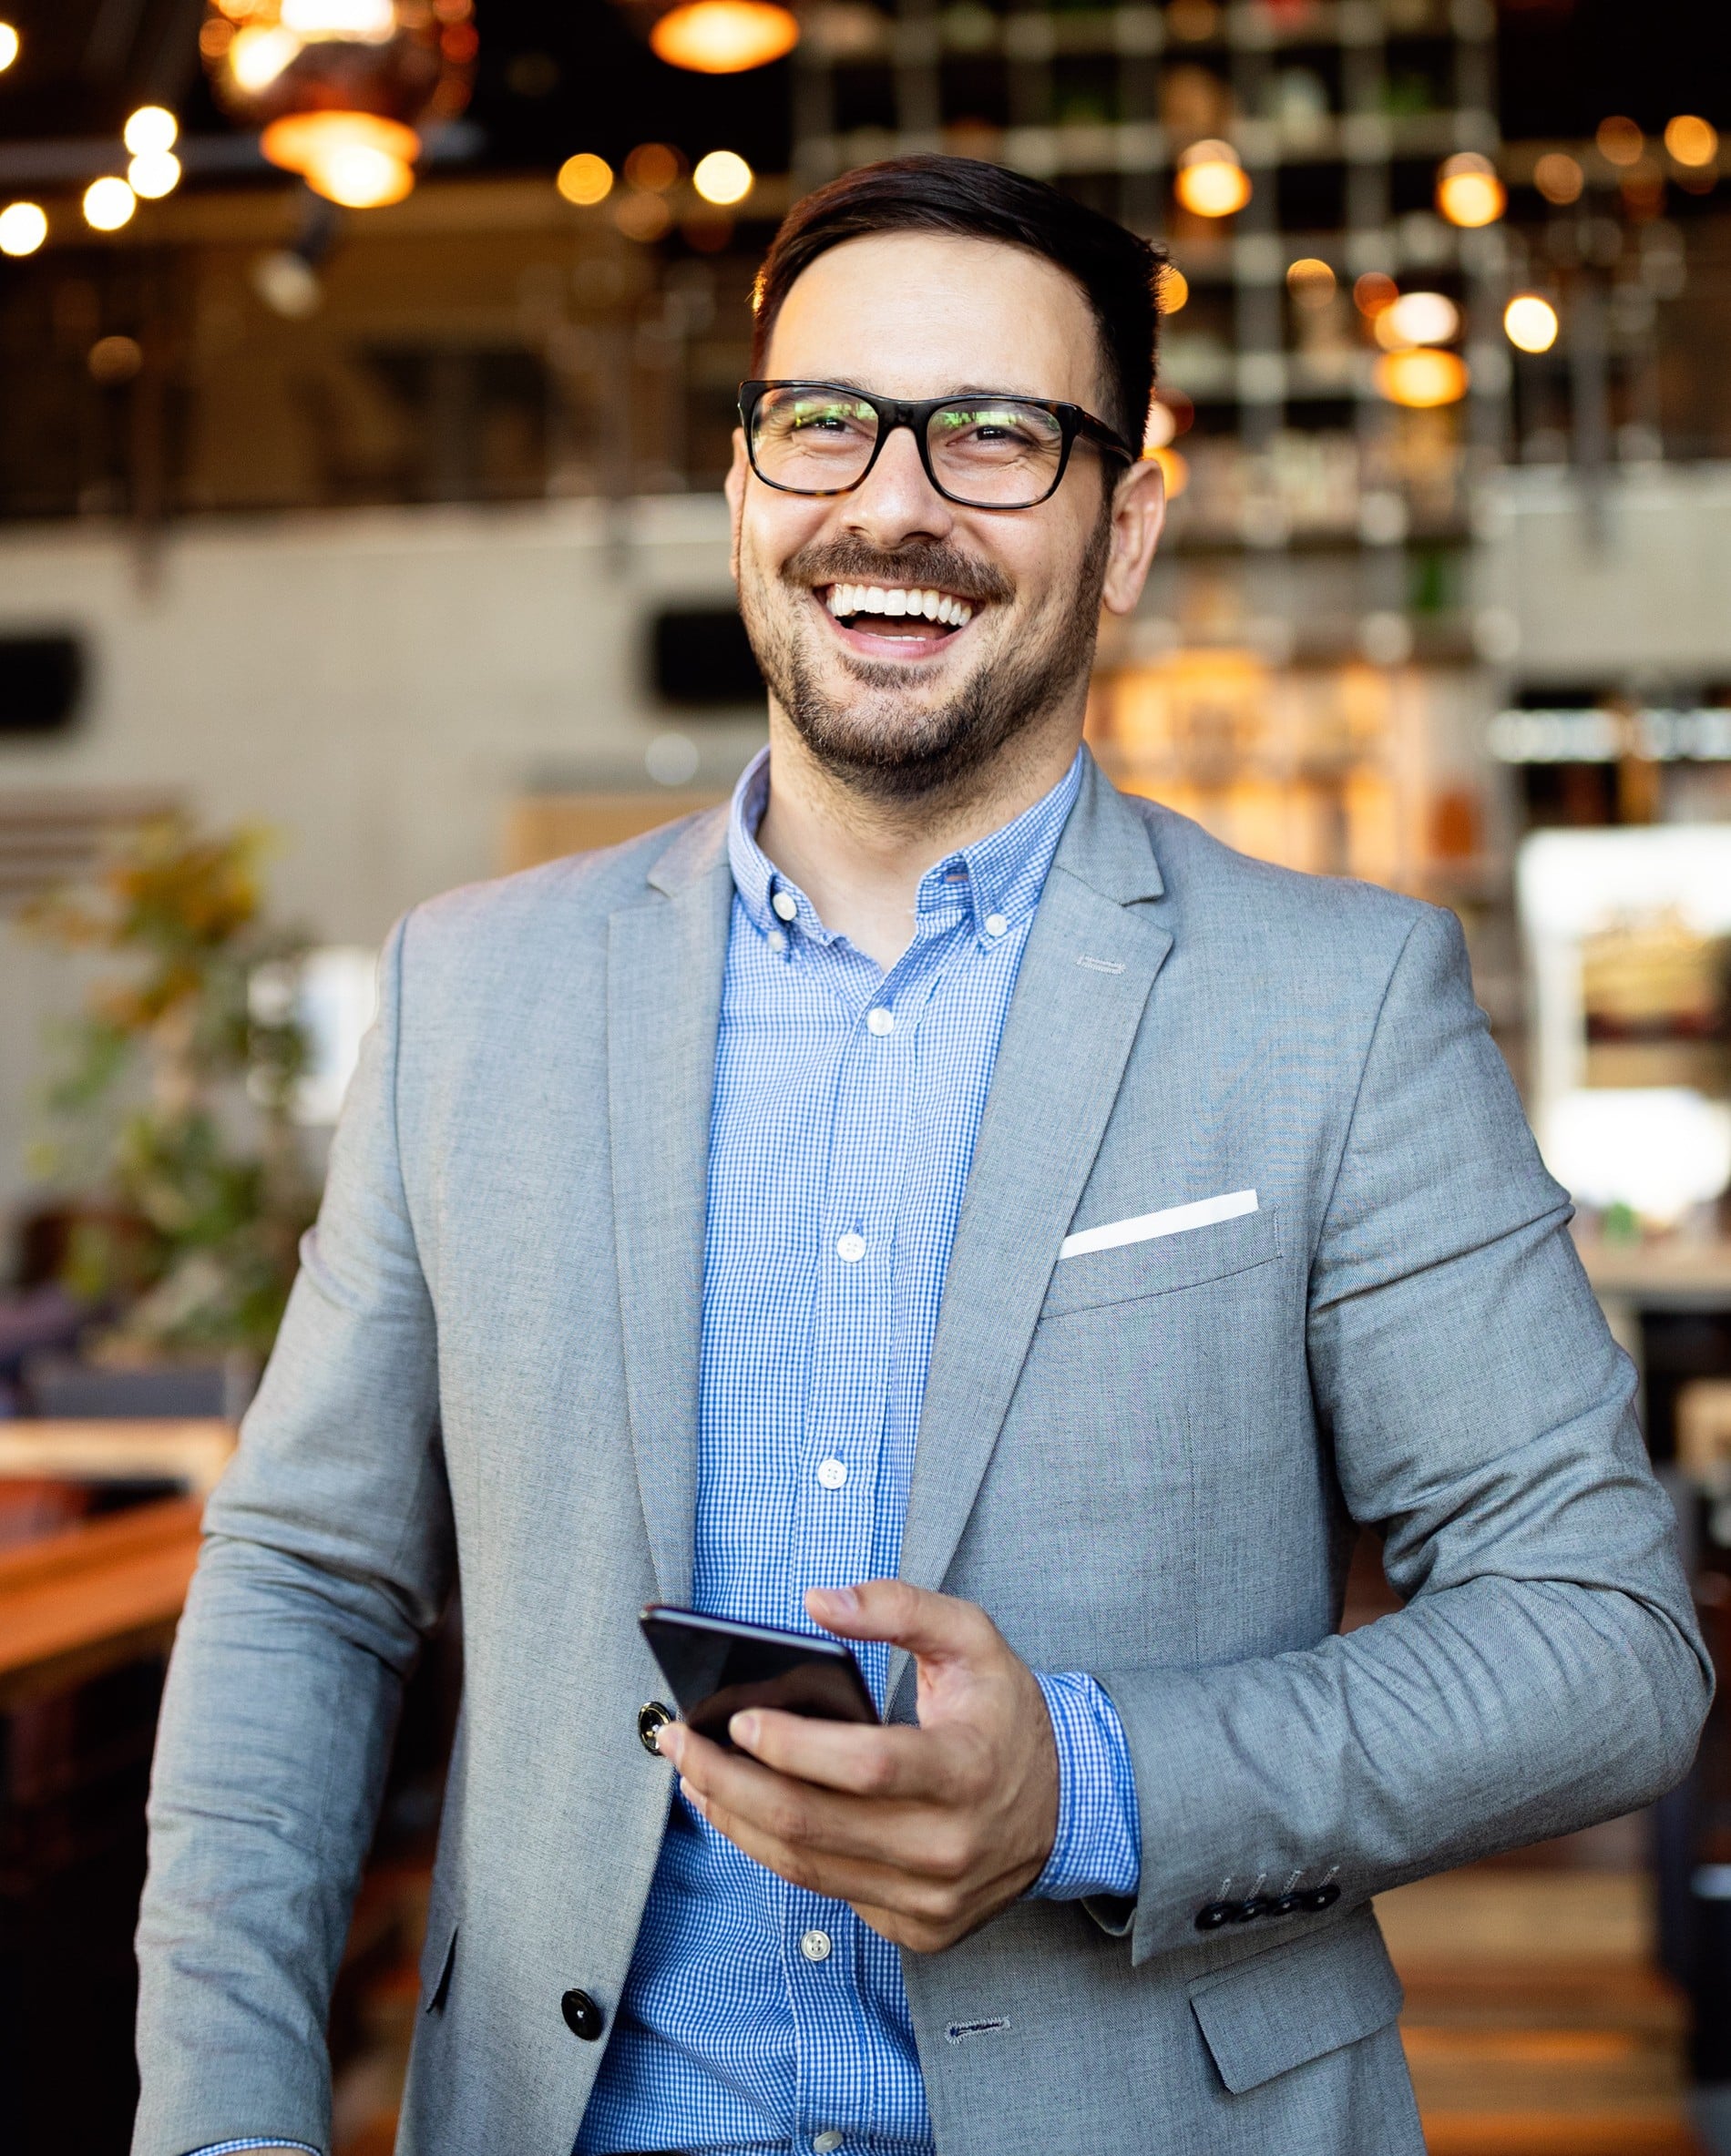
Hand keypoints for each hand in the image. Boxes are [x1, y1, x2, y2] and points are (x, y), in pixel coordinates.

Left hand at [655, 1581, 1058, 1952]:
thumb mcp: (972, 1638)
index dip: (794, 1746)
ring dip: (733, 1820)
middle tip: (678, 1742)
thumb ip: (898, 1607)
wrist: (1067, 1806)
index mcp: (968, 1770)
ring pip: (805, 1866)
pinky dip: (770, 1851)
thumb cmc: (1005, 1713)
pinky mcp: (915, 1927)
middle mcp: (950, 1847)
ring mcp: (931, 1899)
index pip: (866, 1766)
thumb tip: (817, 1602)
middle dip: (728, 1781)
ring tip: (692, 1775)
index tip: (738, 1719)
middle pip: (813, 1825)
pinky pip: (824, 1889)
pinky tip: (738, 1811)